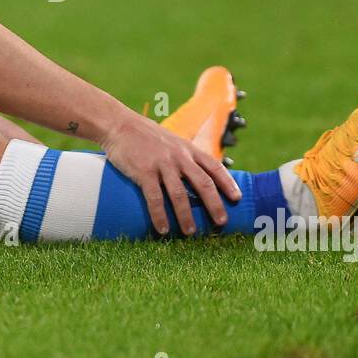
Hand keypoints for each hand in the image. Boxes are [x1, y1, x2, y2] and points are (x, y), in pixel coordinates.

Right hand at [100, 113, 241, 235]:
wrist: (119, 124)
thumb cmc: (145, 136)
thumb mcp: (172, 141)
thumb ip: (184, 157)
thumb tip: (196, 177)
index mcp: (188, 149)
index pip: (214, 166)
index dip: (228, 183)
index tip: (237, 198)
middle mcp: (179, 156)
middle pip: (202, 183)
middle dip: (214, 204)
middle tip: (221, 222)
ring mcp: (162, 164)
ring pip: (180, 195)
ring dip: (187, 216)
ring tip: (191, 232)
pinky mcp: (144, 171)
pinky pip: (154, 198)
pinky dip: (160, 216)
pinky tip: (163, 229)